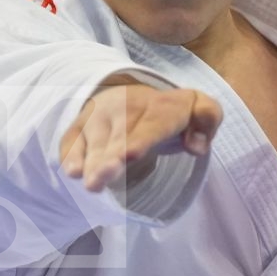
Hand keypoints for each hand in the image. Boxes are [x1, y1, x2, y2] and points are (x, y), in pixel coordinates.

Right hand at [59, 77, 223, 193]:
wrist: (142, 93)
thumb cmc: (175, 113)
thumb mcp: (202, 109)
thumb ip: (207, 120)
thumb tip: (196, 146)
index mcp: (160, 108)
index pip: (150, 126)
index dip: (138, 141)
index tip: (128, 156)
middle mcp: (126, 107)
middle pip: (117, 136)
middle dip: (107, 158)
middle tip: (99, 181)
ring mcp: (101, 114)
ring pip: (93, 138)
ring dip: (88, 160)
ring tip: (86, 182)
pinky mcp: (83, 122)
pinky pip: (72, 136)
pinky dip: (70, 152)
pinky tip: (70, 170)